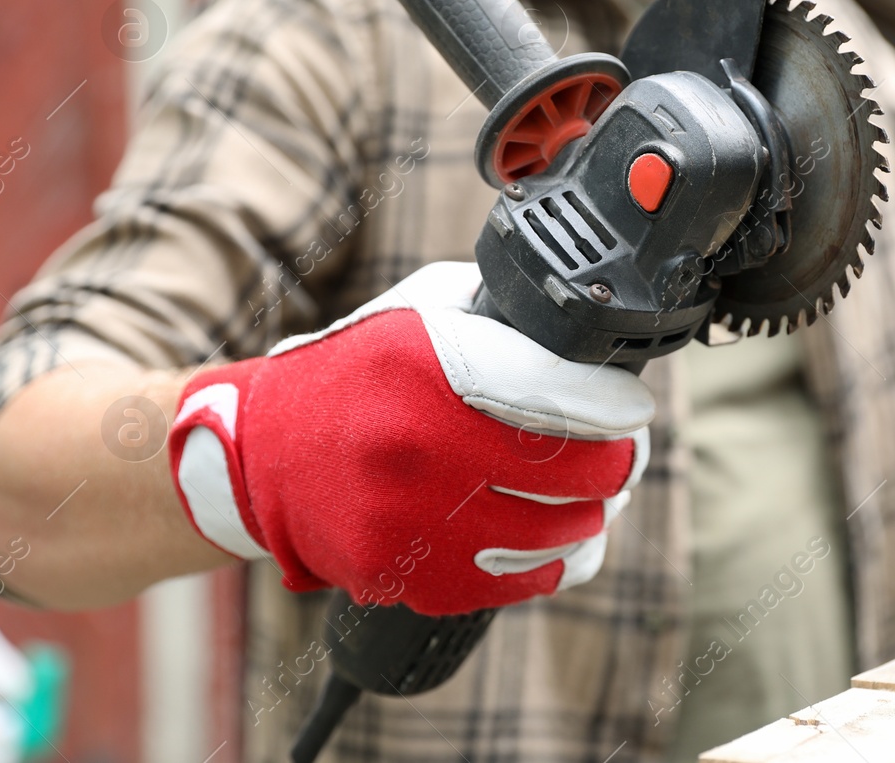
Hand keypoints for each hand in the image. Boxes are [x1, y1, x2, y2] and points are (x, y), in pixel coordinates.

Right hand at [167, 262, 652, 614]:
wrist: (263, 455)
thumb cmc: (360, 375)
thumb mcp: (420, 311)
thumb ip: (502, 316)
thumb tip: (590, 343)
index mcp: (427, 365)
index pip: (557, 393)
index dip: (613, 406)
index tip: (631, 409)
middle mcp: (418, 446)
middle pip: (574, 472)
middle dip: (616, 463)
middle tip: (620, 455)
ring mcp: (411, 521)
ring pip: (557, 535)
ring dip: (587, 515)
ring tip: (585, 497)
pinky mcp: (407, 579)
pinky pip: (519, 583)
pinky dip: (545, 562)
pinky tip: (546, 536)